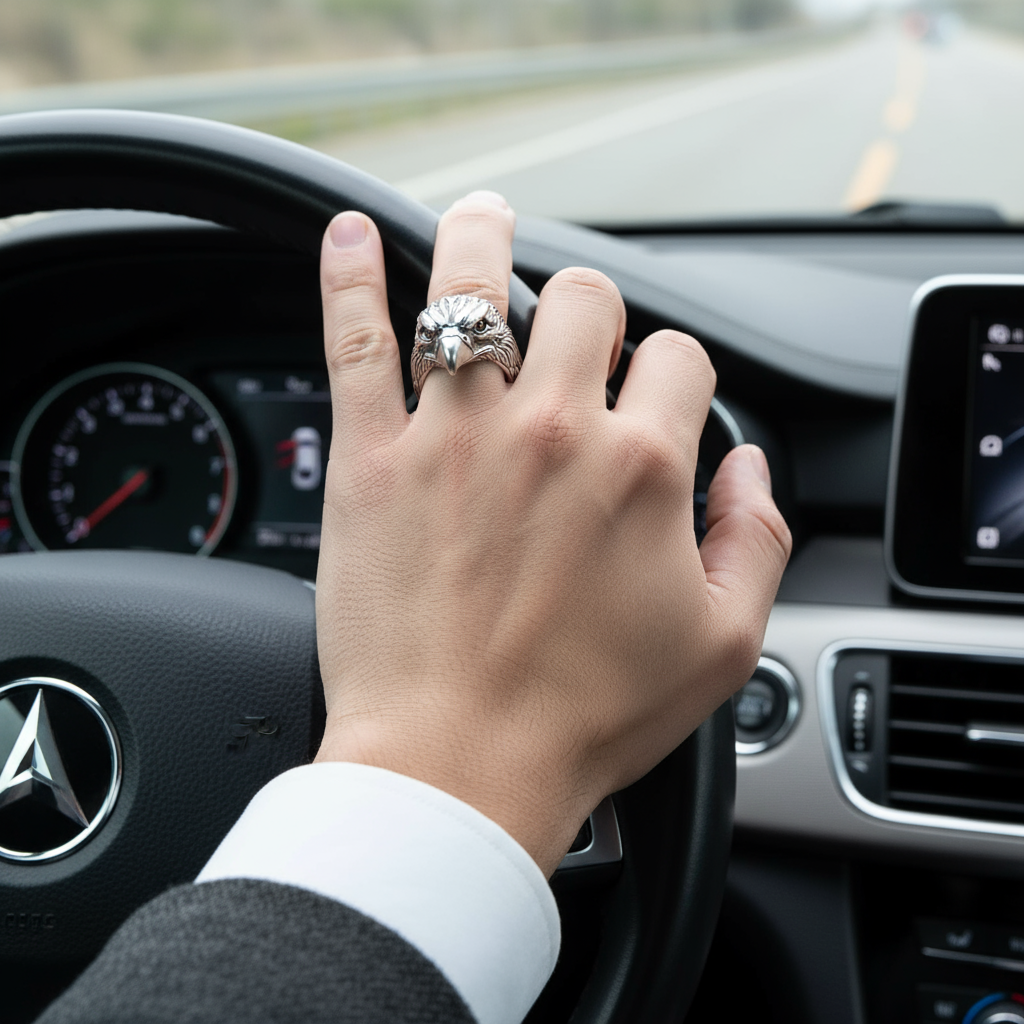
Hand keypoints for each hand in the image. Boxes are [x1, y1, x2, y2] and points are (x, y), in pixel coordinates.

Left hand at [313, 191, 791, 876]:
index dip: (676, 372)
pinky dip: (350, 276)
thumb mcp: (723, 643)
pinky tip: (354, 235)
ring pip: (471, 287)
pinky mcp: (372, 459)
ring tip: (484, 219)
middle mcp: (552, 430)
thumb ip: (758, 537)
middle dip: (593, 307)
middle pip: (586, 297)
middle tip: (577, 338)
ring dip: (483, 240)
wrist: (457, 767)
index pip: (680, 358)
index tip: (657, 400)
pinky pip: (357, 340)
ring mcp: (454, 435)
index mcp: (640, 467)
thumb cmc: (583, 716)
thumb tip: (748, 466)